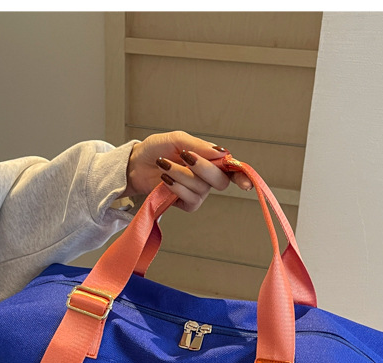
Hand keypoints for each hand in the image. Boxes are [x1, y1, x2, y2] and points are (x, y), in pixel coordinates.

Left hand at [122, 131, 252, 211]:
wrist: (137, 163)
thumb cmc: (158, 149)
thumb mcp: (179, 139)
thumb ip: (201, 146)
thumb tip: (223, 153)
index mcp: (211, 160)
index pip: (232, 170)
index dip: (242, 177)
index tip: (246, 184)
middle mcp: (207, 178)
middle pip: (220, 181)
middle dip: (203, 168)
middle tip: (185, 156)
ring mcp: (197, 192)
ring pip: (201, 189)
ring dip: (180, 175)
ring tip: (164, 165)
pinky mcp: (185, 203)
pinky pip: (190, 200)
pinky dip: (176, 188)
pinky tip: (165, 180)